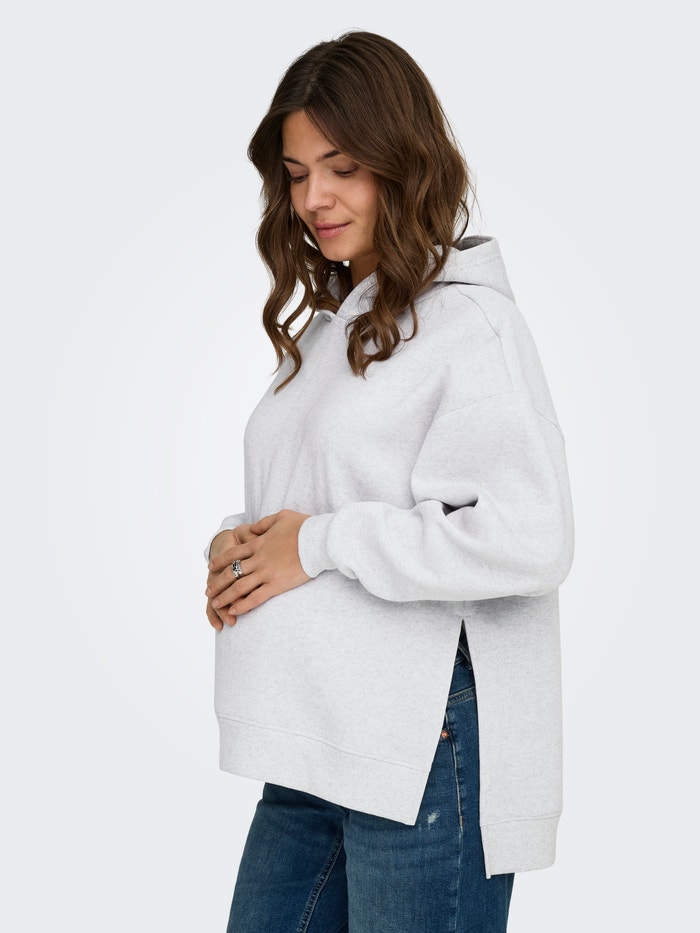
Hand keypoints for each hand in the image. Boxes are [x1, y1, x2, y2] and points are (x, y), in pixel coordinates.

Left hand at [205, 510, 311, 626]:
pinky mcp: (277, 585)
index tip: (210, 569)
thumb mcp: (281, 517)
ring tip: (215, 605)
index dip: (219, 562)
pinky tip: (234, 611)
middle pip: (231, 573)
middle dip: (217, 583)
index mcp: (258, 543)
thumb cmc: (304, 527)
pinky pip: (255, 598)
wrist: (319, 540)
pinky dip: (243, 606)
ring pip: (239, 588)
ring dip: (225, 597)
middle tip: (208, 591)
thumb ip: (264, 523)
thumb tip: (253, 528)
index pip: (233, 554)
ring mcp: (266, 573)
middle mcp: (258, 559)